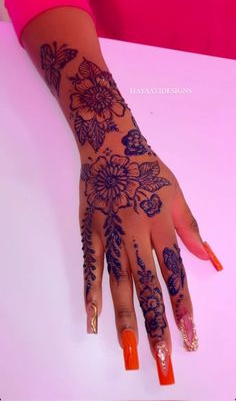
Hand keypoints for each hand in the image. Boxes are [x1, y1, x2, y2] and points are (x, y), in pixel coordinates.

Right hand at [79, 145, 208, 384]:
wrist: (110, 146)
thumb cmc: (147, 169)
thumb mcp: (176, 192)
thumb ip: (190, 227)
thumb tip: (208, 257)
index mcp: (160, 225)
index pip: (175, 274)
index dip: (182, 306)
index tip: (189, 335)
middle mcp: (136, 235)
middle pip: (147, 285)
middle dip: (155, 322)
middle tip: (160, 355)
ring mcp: (109, 235)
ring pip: (118, 282)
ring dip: (125, 316)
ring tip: (129, 347)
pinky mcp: (89, 232)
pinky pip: (90, 265)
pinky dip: (91, 291)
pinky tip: (93, 315)